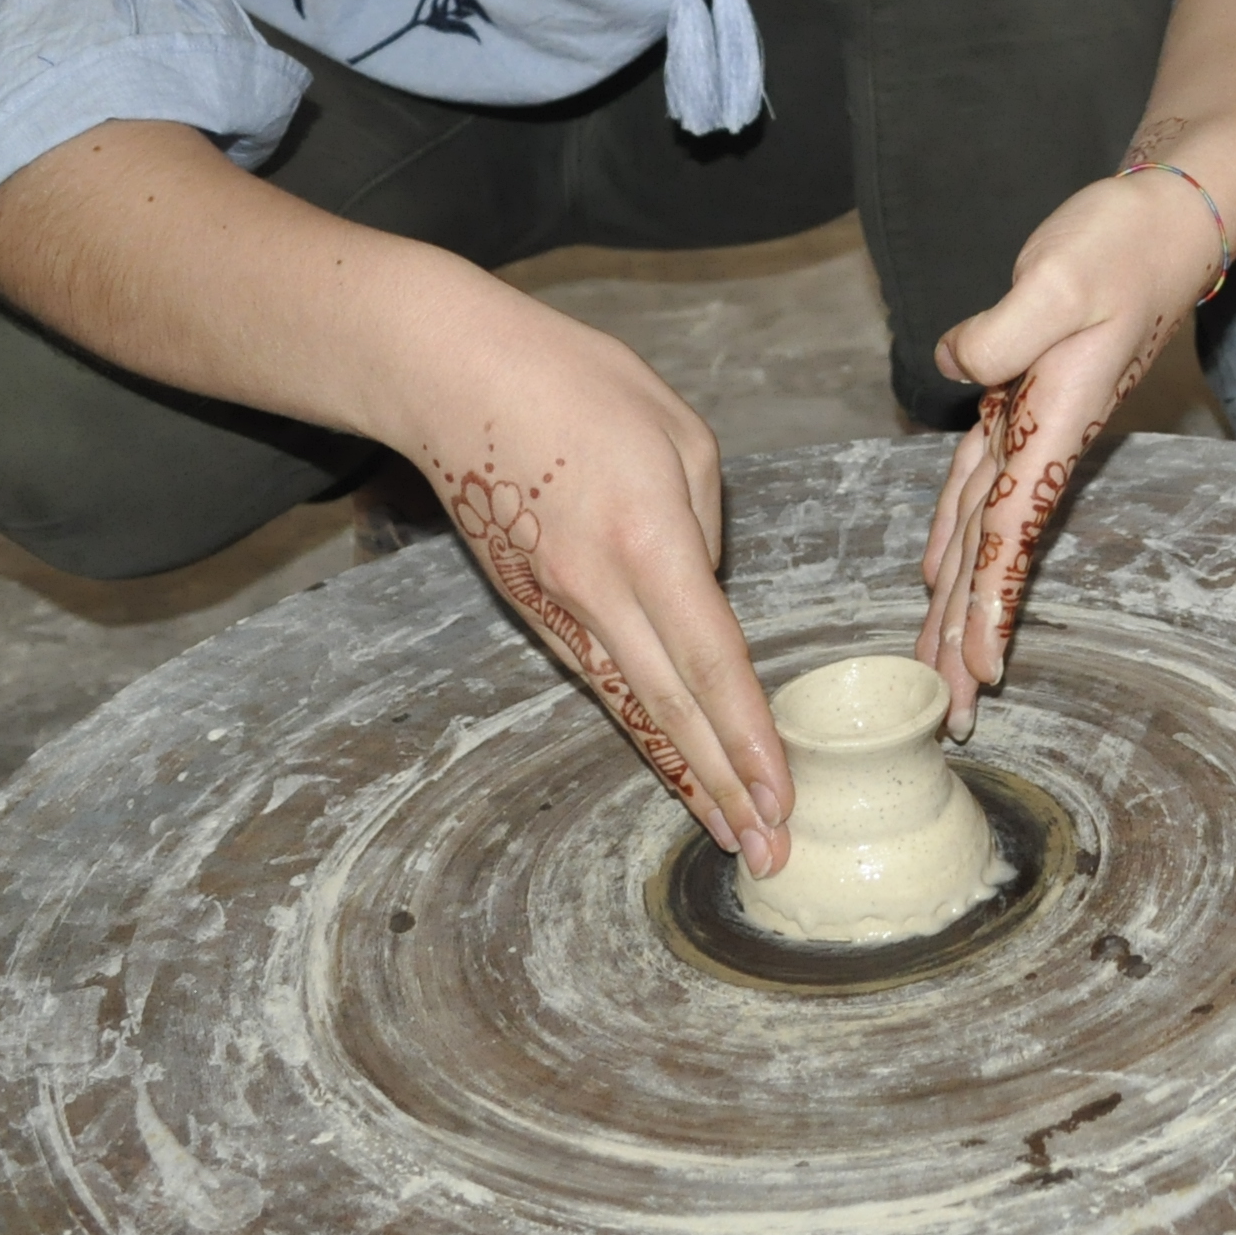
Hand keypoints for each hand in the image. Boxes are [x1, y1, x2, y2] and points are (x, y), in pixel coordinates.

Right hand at [389, 293, 795, 871]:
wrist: (451, 377)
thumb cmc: (578, 383)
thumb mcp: (680, 434)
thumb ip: (705, 527)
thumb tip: (708, 592)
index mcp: (648, 539)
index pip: (713, 659)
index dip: (750, 736)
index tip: (784, 794)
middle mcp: (599, 589)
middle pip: (673, 708)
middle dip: (725, 788)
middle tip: (771, 857)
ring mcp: (557, 605)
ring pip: (633, 709)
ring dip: (685, 774)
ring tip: (732, 834)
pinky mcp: (534, 606)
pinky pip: (601, 680)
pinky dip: (642, 728)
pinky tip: (672, 761)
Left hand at [913, 165, 1212, 727]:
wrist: (1171, 215)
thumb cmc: (1123, 242)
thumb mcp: (1059, 277)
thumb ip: (1003, 330)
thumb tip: (957, 367)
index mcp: (1052, 420)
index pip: (1010, 529)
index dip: (990, 605)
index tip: (980, 674)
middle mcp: (1043, 435)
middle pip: (992, 553)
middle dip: (968, 636)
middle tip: (948, 717)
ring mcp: (1035, 421)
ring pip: (981, 528)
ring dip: (959, 600)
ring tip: (937, 668)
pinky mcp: (1026, 396)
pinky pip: (979, 483)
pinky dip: (955, 533)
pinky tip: (937, 569)